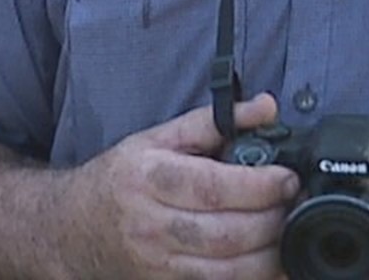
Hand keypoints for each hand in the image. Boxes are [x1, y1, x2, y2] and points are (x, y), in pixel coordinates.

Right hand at [62, 93, 299, 278]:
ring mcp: (158, 264)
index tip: (288, 178)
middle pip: (226, 233)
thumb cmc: (121, 179)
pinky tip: (272, 263)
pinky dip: (253, 278)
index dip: (260, 186)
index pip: (213, 188)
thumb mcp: (158, 138)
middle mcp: (151, 224)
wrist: (73, 228)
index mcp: (149, 177)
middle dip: (273, 221)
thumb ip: (214, 121)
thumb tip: (265, 105)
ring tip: (290, 232)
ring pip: (228, 270)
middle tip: (295, 204)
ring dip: (270, 255)